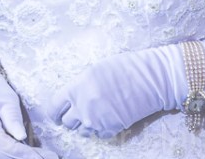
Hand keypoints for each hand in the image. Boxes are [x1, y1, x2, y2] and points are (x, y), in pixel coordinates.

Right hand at [0, 70, 58, 158]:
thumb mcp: (6, 97)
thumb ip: (12, 116)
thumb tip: (22, 136)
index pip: (2, 144)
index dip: (21, 153)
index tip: (41, 156)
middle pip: (0, 156)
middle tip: (48, 157)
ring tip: (43, 156)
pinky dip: (15, 157)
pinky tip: (31, 155)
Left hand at [49, 45, 184, 138]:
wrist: (151, 80)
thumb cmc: (125, 68)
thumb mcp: (95, 70)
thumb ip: (79, 85)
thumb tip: (70, 98)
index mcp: (76, 88)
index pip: (54, 107)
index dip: (55, 111)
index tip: (58, 112)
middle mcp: (83, 107)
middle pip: (67, 122)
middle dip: (71, 117)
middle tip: (80, 110)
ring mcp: (96, 121)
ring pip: (81, 131)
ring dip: (85, 124)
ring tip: (96, 113)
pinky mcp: (110, 130)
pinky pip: (97, 135)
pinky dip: (100, 129)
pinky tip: (108, 117)